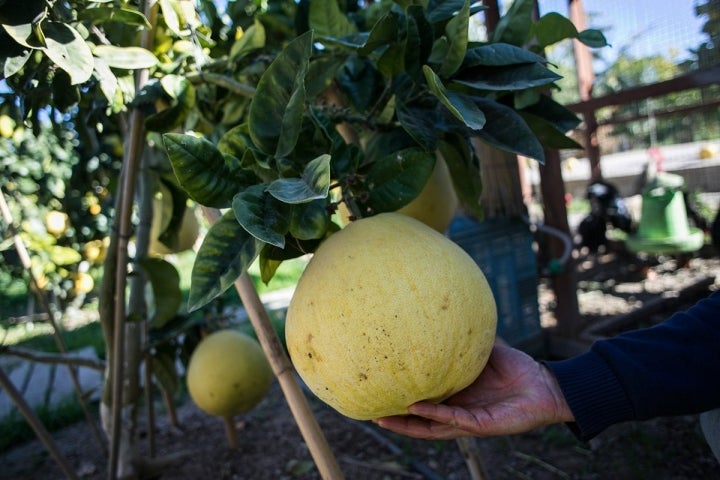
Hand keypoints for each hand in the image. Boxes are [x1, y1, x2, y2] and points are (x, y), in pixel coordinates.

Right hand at [375, 343, 572, 439]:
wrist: (545, 386)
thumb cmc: (519, 370)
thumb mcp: (486, 350)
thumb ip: (467, 339)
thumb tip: (450, 315)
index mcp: (457, 396)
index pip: (424, 402)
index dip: (403, 401)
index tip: (381, 391)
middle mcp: (458, 411)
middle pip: (420, 421)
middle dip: (396, 420)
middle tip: (370, 413)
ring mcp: (467, 420)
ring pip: (430, 428)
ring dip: (407, 425)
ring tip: (382, 419)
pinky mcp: (480, 425)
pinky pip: (453, 419)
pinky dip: (434, 414)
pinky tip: (416, 406)